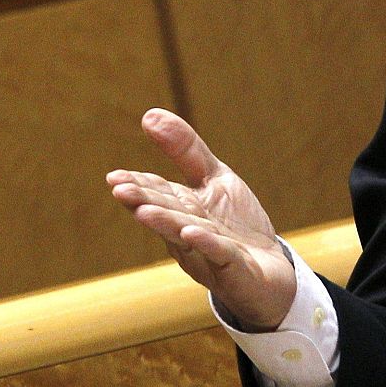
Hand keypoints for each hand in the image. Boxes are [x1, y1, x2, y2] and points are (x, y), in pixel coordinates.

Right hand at [107, 108, 295, 329]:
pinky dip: (207, 244)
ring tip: (145, 211)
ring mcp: (209, 253)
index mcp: (183, 210)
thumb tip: (149, 114)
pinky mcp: (234, 270)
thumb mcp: (215, 179)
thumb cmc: (236, 225)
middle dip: (145, 201)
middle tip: (120, 190)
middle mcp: (189, 233)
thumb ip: (186, 151)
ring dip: (166, 223)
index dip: (138, 185)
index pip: (157, 194)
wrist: (270, 272)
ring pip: (185, 236)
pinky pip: (220, 255)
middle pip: (168, 213)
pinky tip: (193, 233)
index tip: (115, 178)